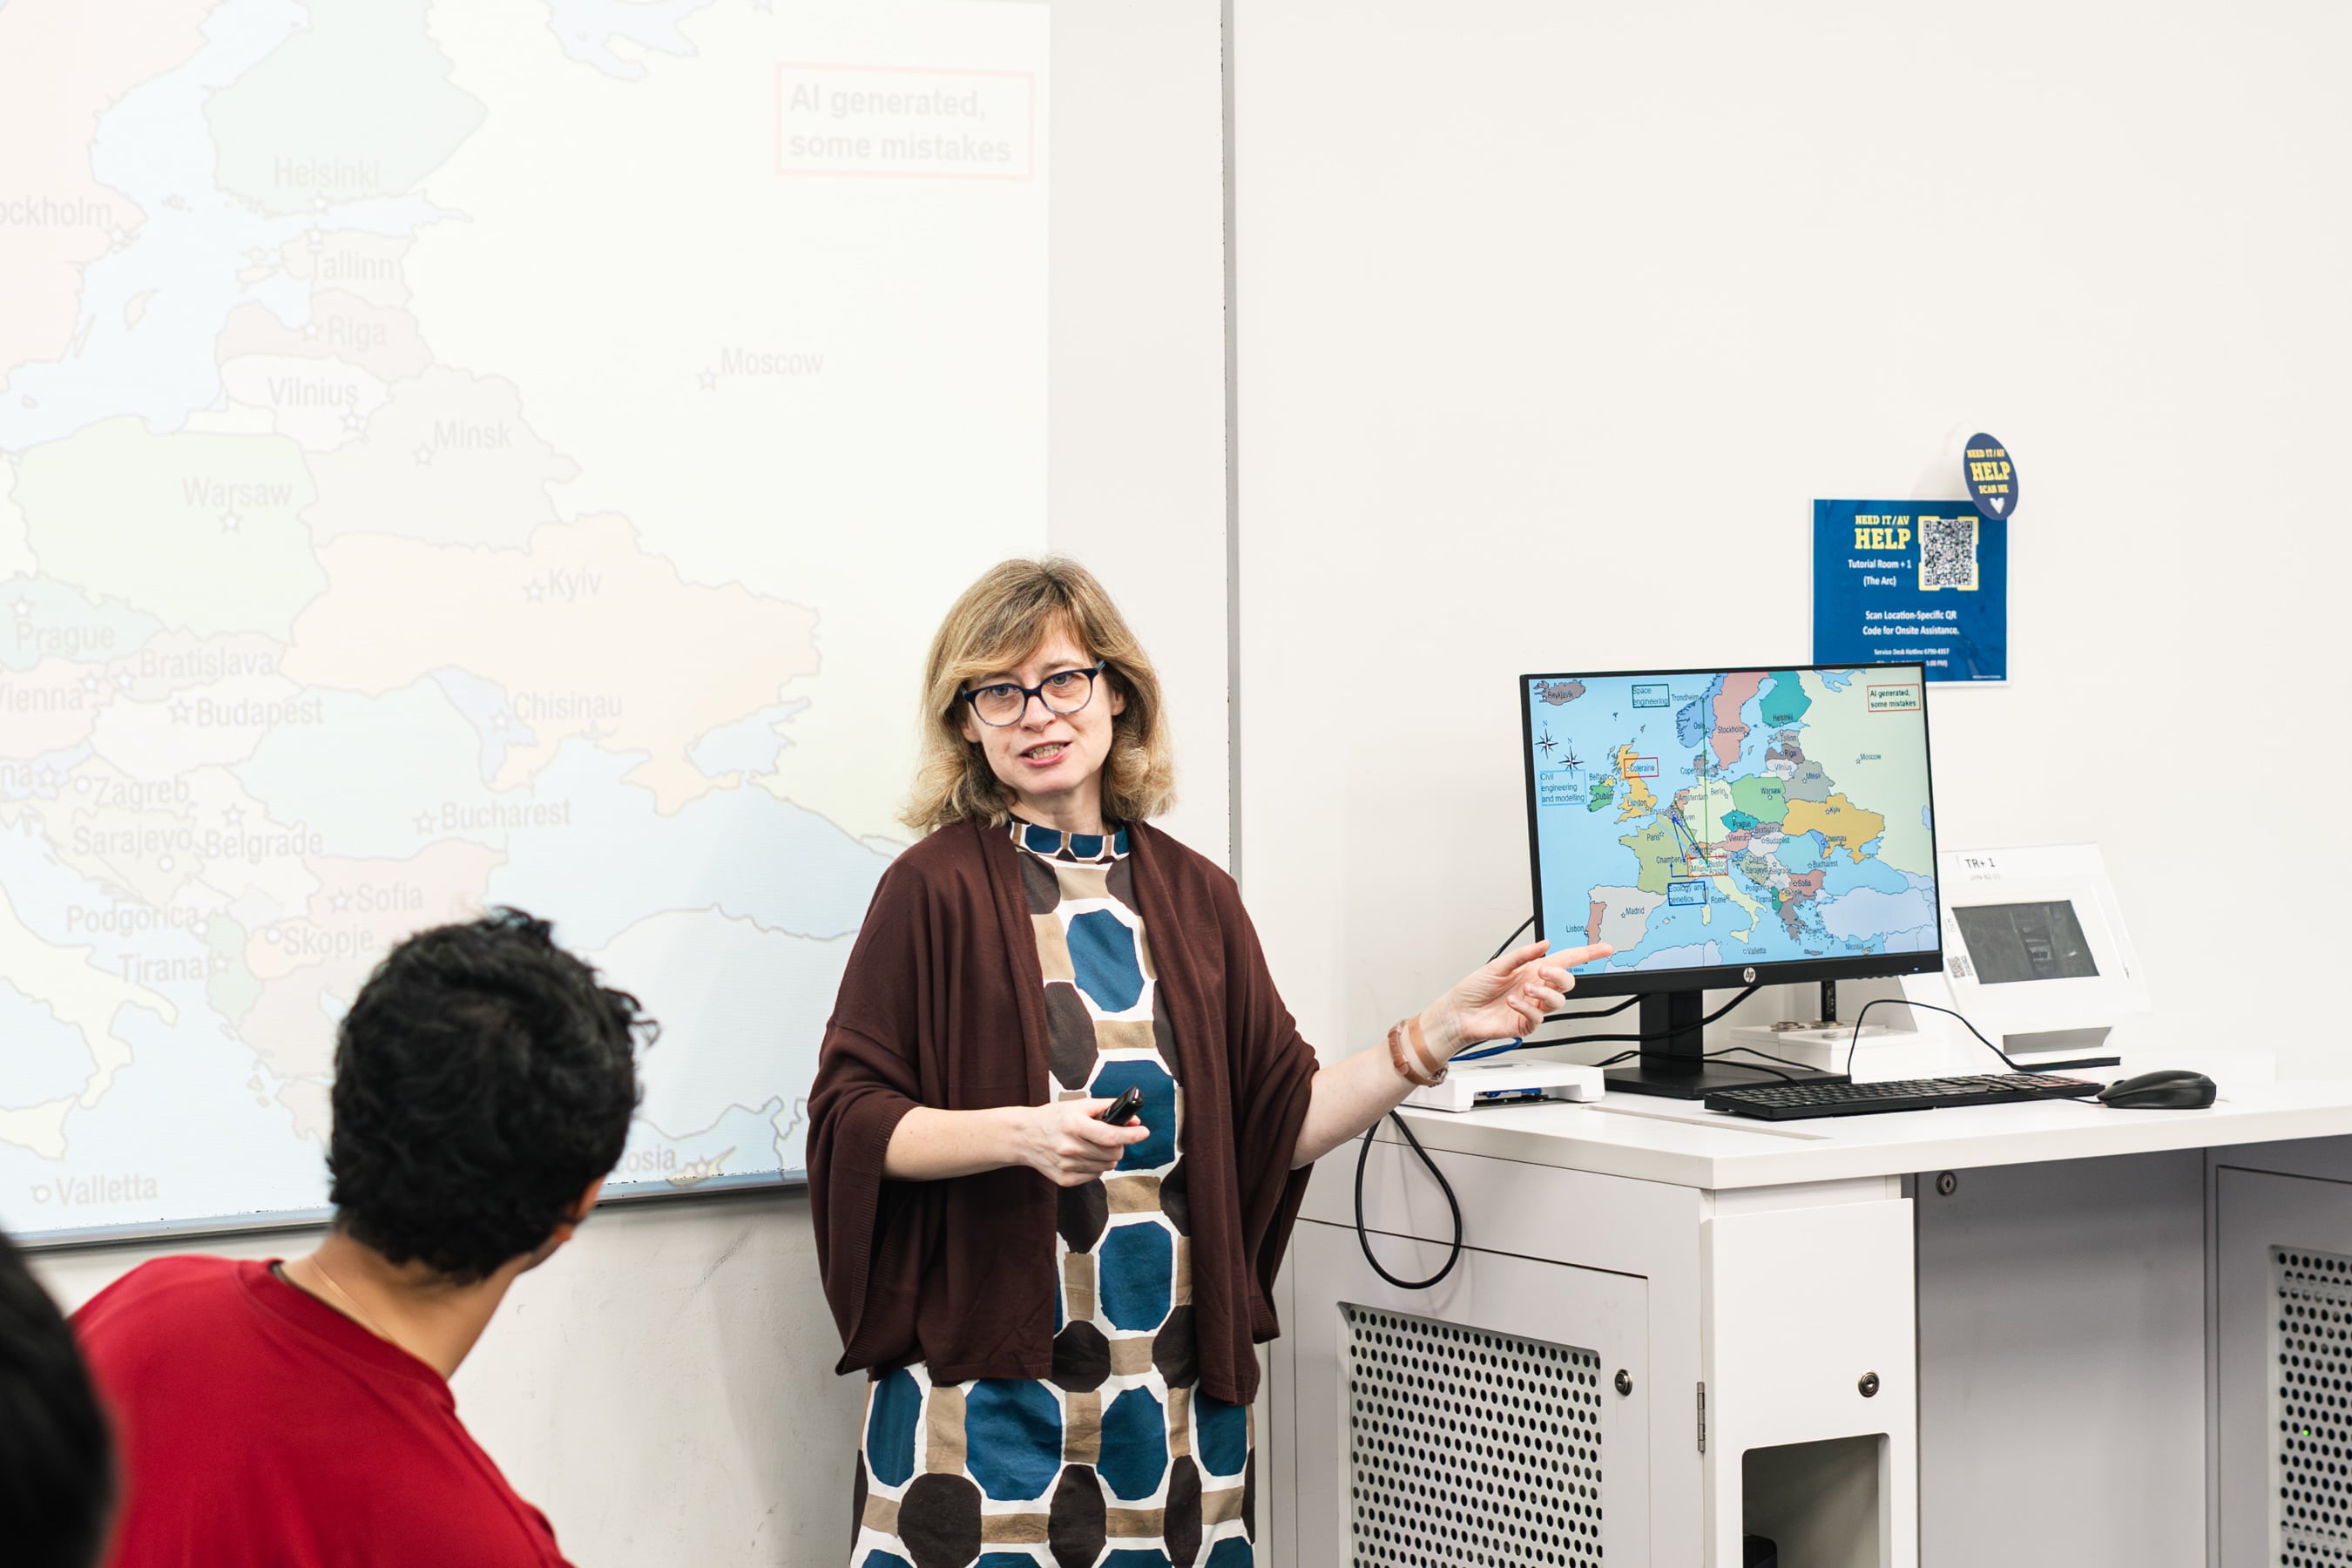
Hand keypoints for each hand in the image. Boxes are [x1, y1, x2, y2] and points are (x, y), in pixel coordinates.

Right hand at [1011, 1098, 1148, 1186]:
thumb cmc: (1054, 1118)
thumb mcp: (1079, 1105)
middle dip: (1119, 1144)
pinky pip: (1096, 1175)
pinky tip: (1084, 1155)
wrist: (1025, 1136)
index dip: (1131, 1135)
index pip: (1111, 1136)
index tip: (1144, 1132)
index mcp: (1073, 1125)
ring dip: (1107, 1155)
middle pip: (1113, 1153)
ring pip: (1107, 1165)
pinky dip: (1096, 1166)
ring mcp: (1067, 1166)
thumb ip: (1109, 1109)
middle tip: (1111, 1137)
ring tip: (1094, 1145)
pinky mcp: (1065, 1179)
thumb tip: (1134, 1121)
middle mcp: (1069, 1147)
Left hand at [1422, 939, 1612, 1058]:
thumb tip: (1545, 944)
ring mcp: (1532, 1006)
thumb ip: (1523, 955)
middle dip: (1560, 976)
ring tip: (1525, 988)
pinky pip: (1538, 1017)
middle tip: (1543, 971)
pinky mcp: (1525, 1024)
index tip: (1605, 948)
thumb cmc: (1474, 989)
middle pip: (1568, 982)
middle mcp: (1536, 988)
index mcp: (1532, 970)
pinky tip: (1514, 1002)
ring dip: (1545, 992)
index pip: (1566, 960)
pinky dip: (1527, 1007)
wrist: (1458, 1013)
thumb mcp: (1497, 965)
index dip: (1587, 954)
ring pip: (1558, 1001)